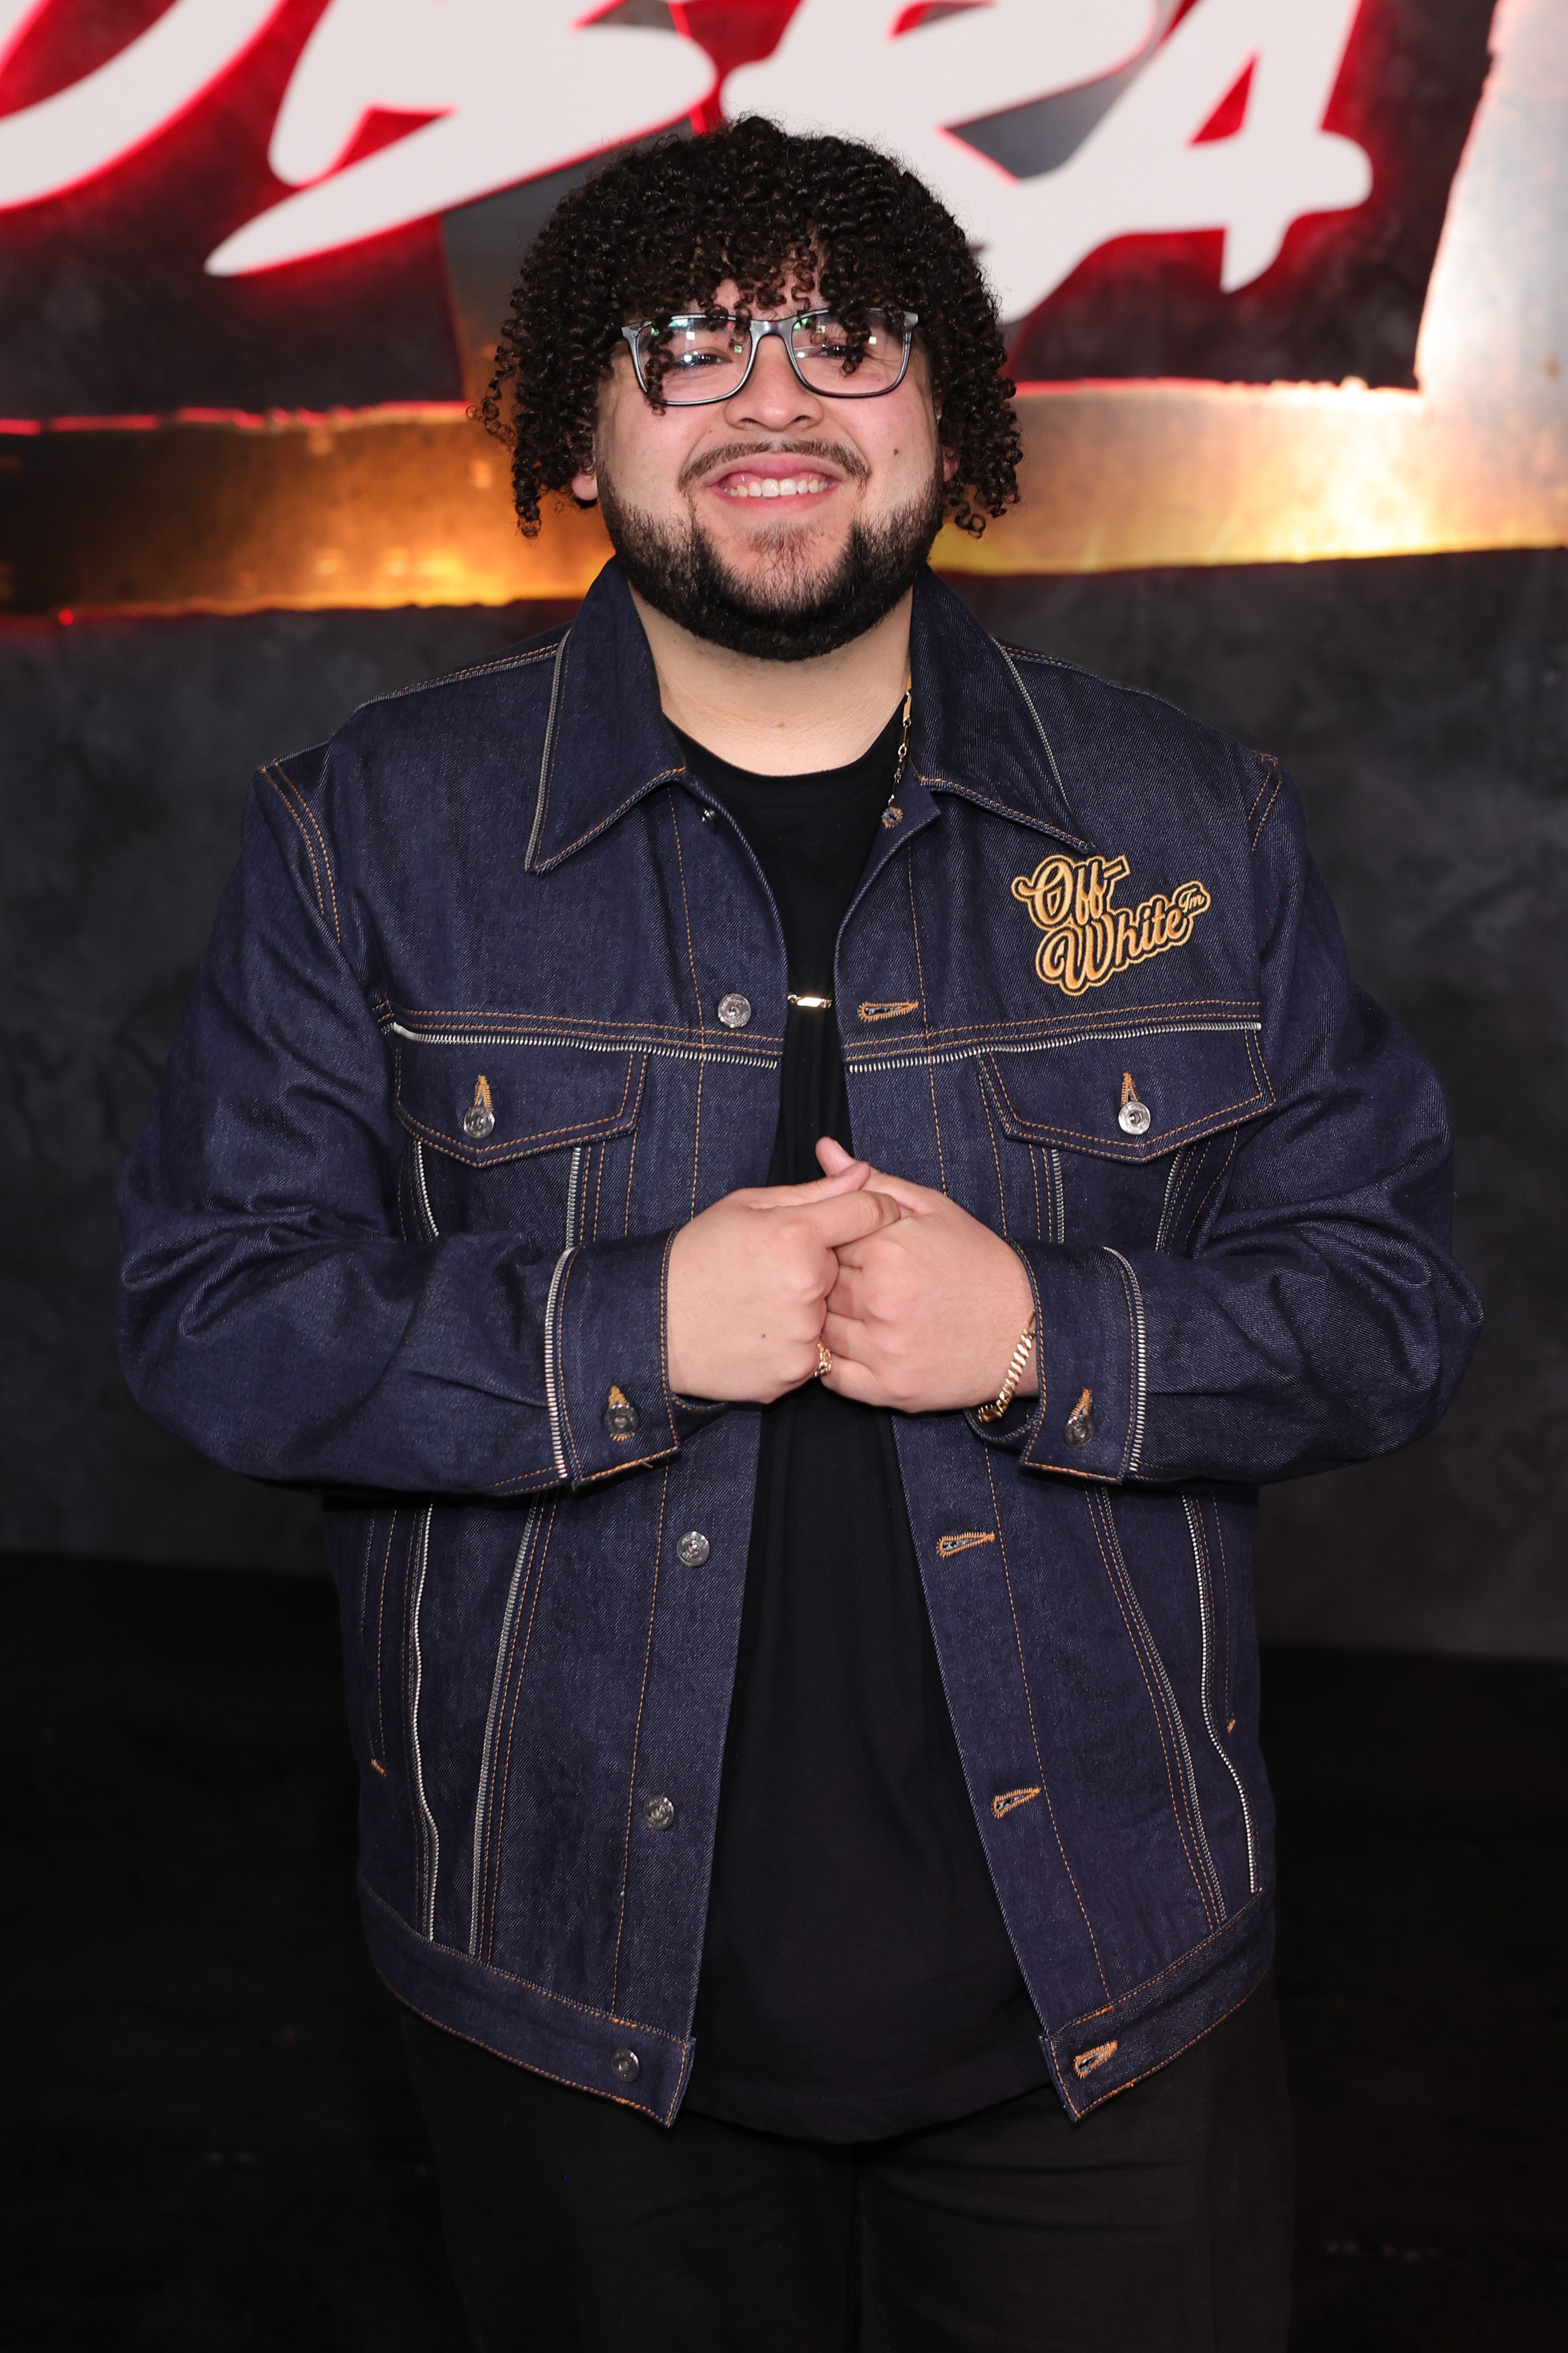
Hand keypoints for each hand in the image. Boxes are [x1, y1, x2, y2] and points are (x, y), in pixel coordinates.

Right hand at [666, 1158, 901, 1402]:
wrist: (652, 1323)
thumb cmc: (697, 1256)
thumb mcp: (747, 1207)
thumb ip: (815, 1192)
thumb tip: (864, 1172)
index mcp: (797, 1235)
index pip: (869, 1212)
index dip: (867, 1210)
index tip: (855, 1217)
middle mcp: (808, 1286)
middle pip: (843, 1268)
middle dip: (818, 1266)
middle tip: (770, 1270)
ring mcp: (802, 1336)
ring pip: (828, 1313)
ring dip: (806, 1307)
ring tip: (758, 1304)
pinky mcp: (793, 1374)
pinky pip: (812, 1351)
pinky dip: (792, 1343)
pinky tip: (756, 1332)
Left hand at [815, 1136, 1037, 1413]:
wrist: (1027, 1327)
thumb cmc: (977, 1262)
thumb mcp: (931, 1209)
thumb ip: (873, 1185)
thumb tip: (823, 1148)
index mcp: (887, 1252)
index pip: (821, 1239)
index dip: (830, 1241)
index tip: (850, 1247)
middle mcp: (880, 1303)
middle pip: (814, 1285)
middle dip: (822, 1279)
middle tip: (852, 1279)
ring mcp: (883, 1351)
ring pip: (817, 1330)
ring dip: (823, 1318)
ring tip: (854, 1308)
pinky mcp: (889, 1390)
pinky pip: (831, 1377)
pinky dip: (829, 1360)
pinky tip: (852, 1342)